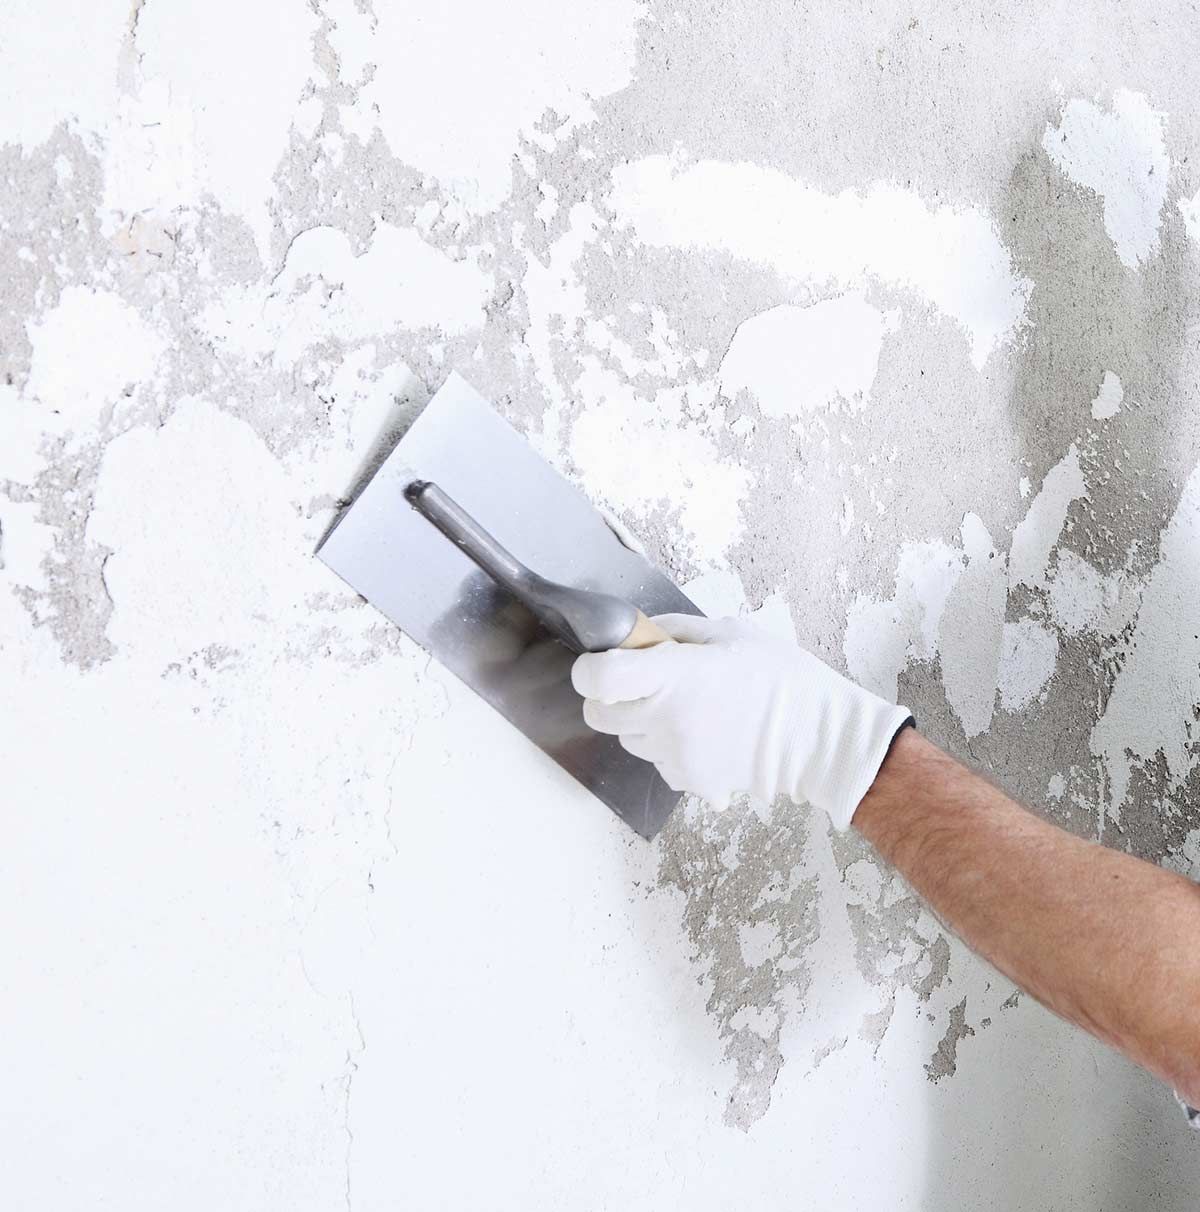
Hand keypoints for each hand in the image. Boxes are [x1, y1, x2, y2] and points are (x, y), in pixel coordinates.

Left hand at [571, 614, 911, 827]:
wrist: (819, 737)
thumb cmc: (782, 678)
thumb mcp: (729, 633)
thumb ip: (675, 631)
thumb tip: (639, 634)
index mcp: (674, 676)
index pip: (598, 679)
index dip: (590, 670)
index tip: (601, 664)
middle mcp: (666, 720)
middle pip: (598, 715)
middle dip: (611, 697)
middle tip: (642, 685)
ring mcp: (676, 756)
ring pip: (628, 739)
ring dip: (642, 723)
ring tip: (687, 709)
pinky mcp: (689, 781)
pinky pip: (658, 763)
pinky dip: (669, 749)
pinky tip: (703, 734)